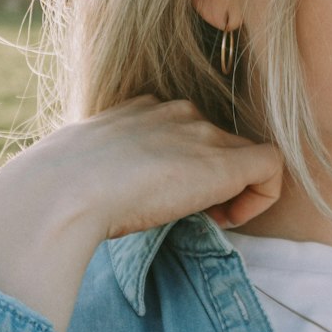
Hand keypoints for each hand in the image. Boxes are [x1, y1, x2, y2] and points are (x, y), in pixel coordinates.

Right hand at [0, 96, 282, 331]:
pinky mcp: (226, 162)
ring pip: (247, 157)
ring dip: (234, 193)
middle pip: (219, 143)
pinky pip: (272, 168)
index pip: (184, 131)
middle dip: (213, 183)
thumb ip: (108, 173)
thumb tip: (103, 198)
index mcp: (142, 109)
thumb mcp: (84, 171)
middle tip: (191, 215)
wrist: (63, 192)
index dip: (186, 168)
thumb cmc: (59, 191)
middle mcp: (177, 111)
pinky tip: (227, 221)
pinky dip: (261, 199)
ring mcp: (202, 133)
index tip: (166, 199)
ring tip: (208, 220)